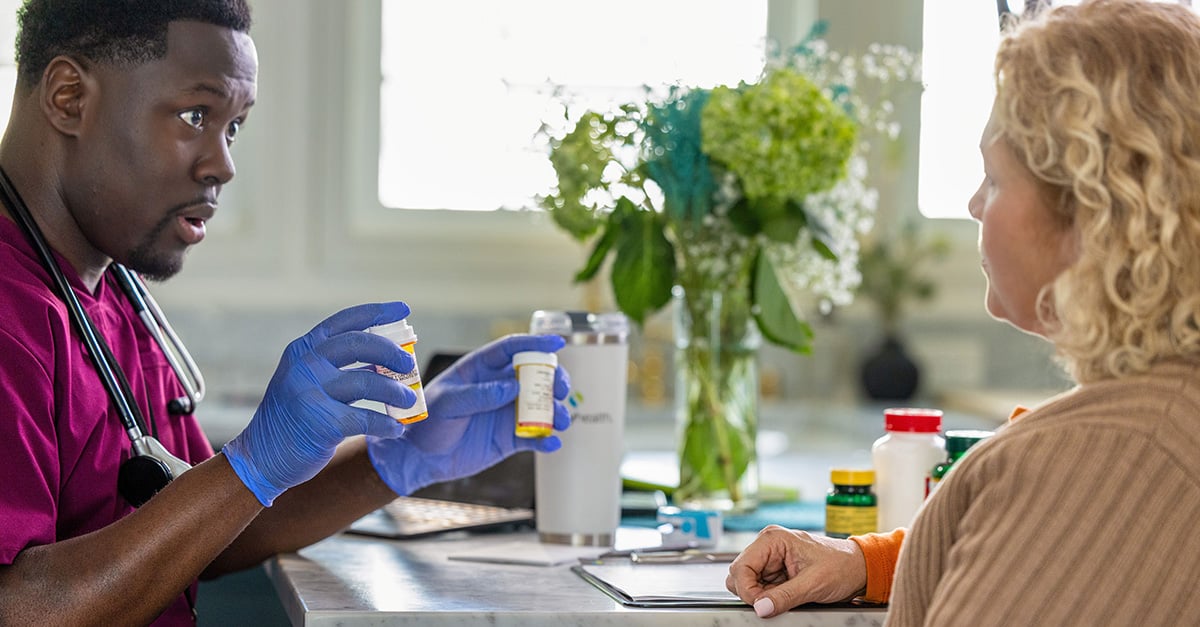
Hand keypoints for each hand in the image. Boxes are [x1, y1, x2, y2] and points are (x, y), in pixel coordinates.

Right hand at [222, 302, 416, 505]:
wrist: (260, 458)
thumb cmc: (294, 417)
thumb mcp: (307, 381)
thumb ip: (338, 367)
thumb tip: (388, 361)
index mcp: (303, 349)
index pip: (345, 321)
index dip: (377, 312)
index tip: (404, 309)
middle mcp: (305, 365)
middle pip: (360, 344)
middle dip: (391, 352)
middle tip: (409, 364)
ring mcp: (310, 393)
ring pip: (368, 383)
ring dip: (396, 392)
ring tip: (409, 400)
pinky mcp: (321, 423)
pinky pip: (367, 419)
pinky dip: (387, 424)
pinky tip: (397, 428)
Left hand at [366, 334, 570, 495]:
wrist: (418, 459)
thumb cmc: (426, 423)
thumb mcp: (447, 403)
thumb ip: (478, 394)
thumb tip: (513, 387)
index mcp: (481, 369)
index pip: (512, 349)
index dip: (536, 344)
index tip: (557, 344)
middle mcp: (499, 388)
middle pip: (536, 376)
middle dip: (554, 379)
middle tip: (561, 389)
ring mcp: (506, 413)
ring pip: (542, 407)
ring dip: (556, 411)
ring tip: (560, 421)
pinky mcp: (510, 439)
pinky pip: (535, 437)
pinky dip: (547, 440)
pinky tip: (552, 443)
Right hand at [725, 525, 866, 617]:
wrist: (859, 568)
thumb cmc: (841, 566)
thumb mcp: (813, 584)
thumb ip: (784, 597)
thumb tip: (760, 608)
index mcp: (772, 539)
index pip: (740, 567)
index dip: (748, 590)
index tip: (762, 605)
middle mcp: (767, 546)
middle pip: (739, 575)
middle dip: (753, 593)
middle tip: (774, 603)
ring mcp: (770, 559)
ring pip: (747, 583)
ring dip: (761, 596)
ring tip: (786, 597)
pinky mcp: (775, 571)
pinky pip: (760, 588)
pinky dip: (769, 597)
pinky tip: (787, 596)